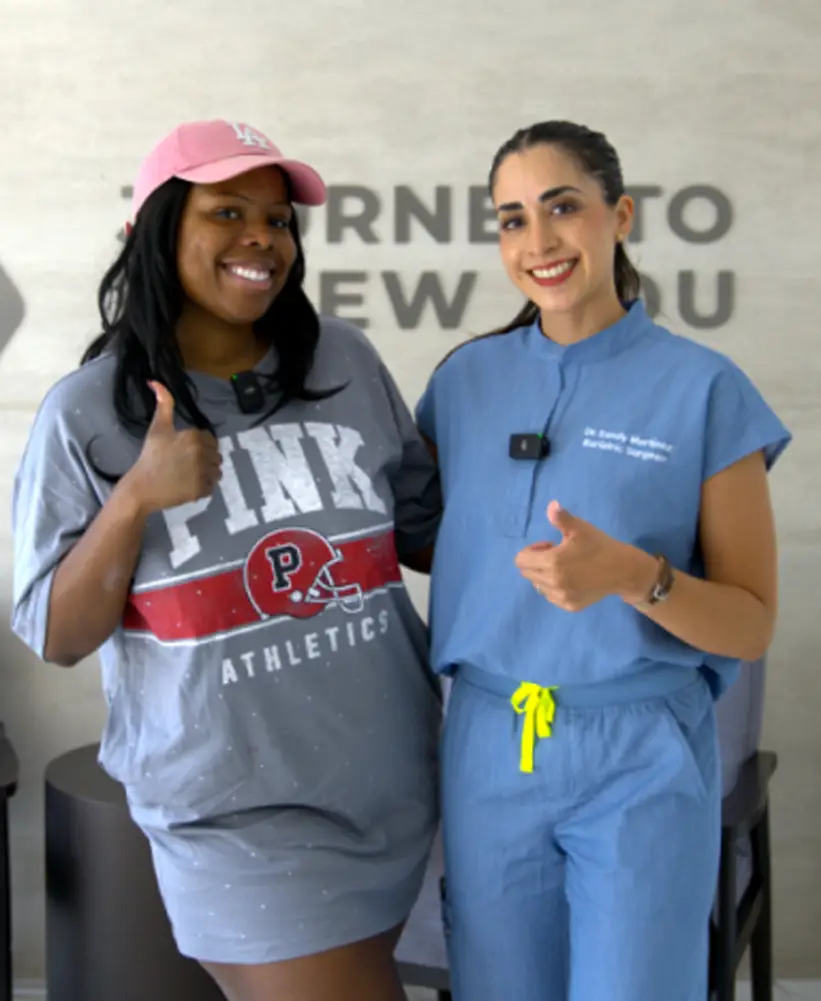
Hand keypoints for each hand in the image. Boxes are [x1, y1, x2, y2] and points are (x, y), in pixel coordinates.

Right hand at [124, 383, 221, 513]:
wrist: (141, 487)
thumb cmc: (150, 456)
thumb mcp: (158, 427)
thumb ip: (164, 404)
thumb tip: (155, 382)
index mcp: (194, 436)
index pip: (210, 440)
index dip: (200, 445)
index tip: (185, 451)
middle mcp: (202, 453)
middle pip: (215, 455)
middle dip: (204, 458)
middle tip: (185, 464)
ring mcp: (203, 473)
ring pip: (216, 471)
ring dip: (207, 472)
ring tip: (188, 474)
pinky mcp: (202, 490)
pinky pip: (212, 486)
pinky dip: (203, 486)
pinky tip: (188, 484)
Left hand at [514, 501, 657, 611]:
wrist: (623, 570)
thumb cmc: (599, 546)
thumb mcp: (580, 528)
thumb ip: (561, 518)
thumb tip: (551, 505)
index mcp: (551, 562)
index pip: (521, 560)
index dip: (532, 550)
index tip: (550, 545)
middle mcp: (552, 582)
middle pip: (527, 573)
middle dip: (537, 562)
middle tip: (558, 555)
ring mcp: (561, 597)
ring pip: (538, 586)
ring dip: (545, 575)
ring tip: (566, 568)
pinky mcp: (570, 606)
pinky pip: (551, 596)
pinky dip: (555, 588)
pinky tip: (573, 580)